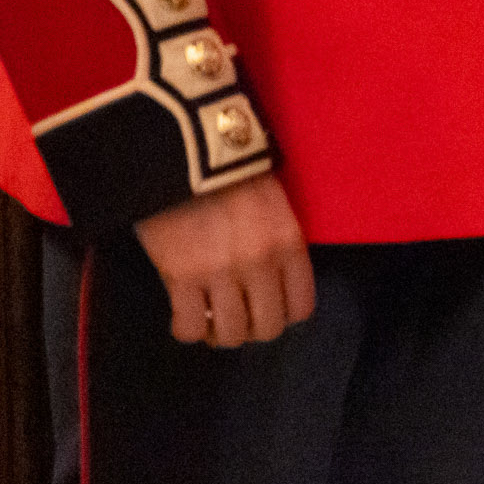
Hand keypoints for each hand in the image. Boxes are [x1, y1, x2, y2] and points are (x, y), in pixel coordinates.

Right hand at [132, 172, 316, 348]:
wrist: (187, 149)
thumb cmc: (233, 172)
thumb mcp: (274, 205)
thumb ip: (278, 245)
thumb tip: (270, 285)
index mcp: (288, 242)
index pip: (301, 307)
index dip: (283, 315)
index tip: (268, 309)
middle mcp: (260, 262)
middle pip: (266, 327)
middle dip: (251, 328)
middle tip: (236, 317)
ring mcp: (221, 271)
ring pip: (230, 334)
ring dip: (219, 333)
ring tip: (210, 318)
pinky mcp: (181, 276)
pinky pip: (190, 327)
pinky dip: (188, 329)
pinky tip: (185, 315)